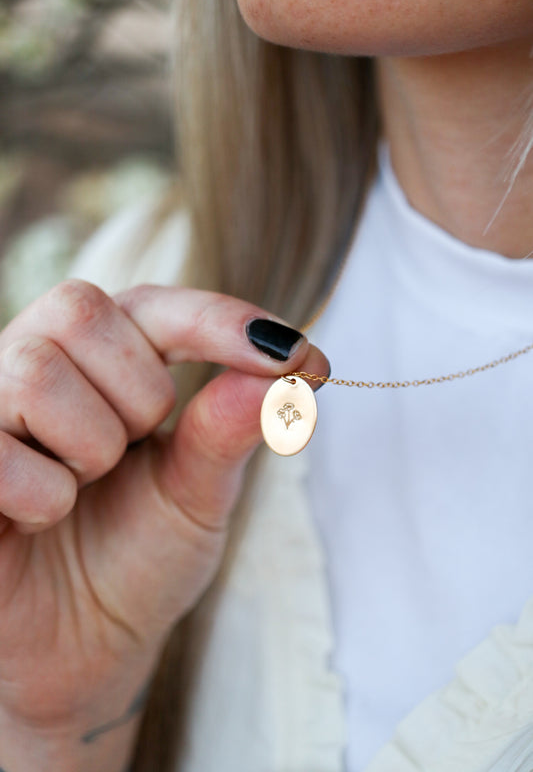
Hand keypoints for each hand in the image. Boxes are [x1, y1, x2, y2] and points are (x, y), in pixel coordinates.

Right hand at [0, 281, 326, 766]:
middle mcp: (34, 364)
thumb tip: (284, 370)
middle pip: (81, 311)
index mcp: (100, 359)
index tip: (304, 359)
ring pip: (36, 373)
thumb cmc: (140, 558)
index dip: (224, 322)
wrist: (84, 650)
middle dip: (135, 395)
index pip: (156, 305)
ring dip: (88, 449)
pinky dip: (43, 497)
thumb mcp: (197, 494)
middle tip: (127, 454)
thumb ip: (227, 430)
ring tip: (80, 489)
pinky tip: (37, 520)